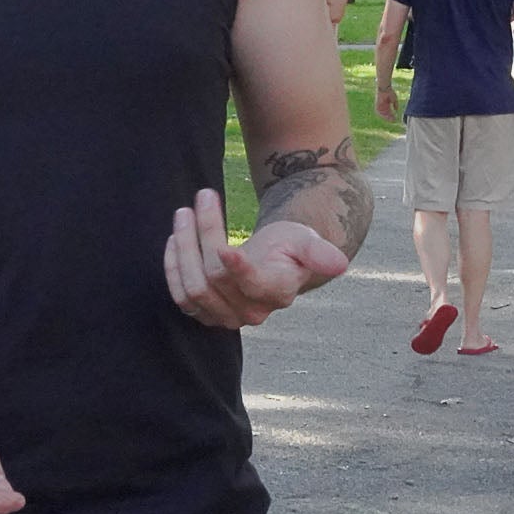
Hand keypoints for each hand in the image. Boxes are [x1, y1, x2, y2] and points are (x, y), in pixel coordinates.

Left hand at [164, 190, 349, 328]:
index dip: (237, 269)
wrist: (275, 264)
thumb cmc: (290, 247)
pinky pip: (181, 297)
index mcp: (277, 292)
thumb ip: (319, 252)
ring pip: (193, 289)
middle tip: (201, 196)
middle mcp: (251, 312)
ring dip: (184, 248)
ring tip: (184, 213)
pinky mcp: (206, 314)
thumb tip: (340, 263)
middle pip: (215, 278)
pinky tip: (175, 238)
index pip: (253, 285)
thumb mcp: (306, 241)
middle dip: (203, 235)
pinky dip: (173, 268)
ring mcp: (226, 317)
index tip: (223, 245)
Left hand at [375, 82, 398, 120]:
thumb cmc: (390, 92)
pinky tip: (386, 117)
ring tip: (391, 120)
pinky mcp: (377, 105)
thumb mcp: (394, 99)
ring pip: (383, 114)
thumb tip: (396, 110)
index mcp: (387, 104)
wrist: (384, 88)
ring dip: (386, 117)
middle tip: (394, 121)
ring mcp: (380, 106)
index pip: (389, 112)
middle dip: (390, 117)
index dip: (392, 116)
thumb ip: (395, 105)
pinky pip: (379, 112)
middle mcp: (383, 106)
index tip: (396, 118)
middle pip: (386, 114)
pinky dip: (382, 115)